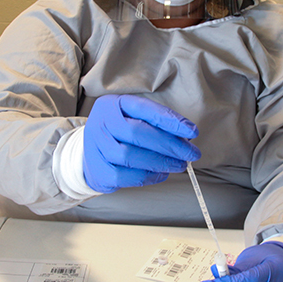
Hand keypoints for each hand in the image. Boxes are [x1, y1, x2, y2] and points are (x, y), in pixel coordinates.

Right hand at [83, 94, 200, 193]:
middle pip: (137, 133)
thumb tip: (186, 138)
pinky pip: (125, 176)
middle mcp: (100, 123)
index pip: (144, 109)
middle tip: (190, 153)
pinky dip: (148, 177)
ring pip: (130, 156)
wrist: (90, 154)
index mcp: (112, 105)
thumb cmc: (119, 134)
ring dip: (161, 162)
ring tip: (179, 165)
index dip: (170, 120)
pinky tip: (161, 174)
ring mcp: (96, 147)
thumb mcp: (132, 118)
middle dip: (169, 145)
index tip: (192, 131)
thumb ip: (155, 124)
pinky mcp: (98, 170)